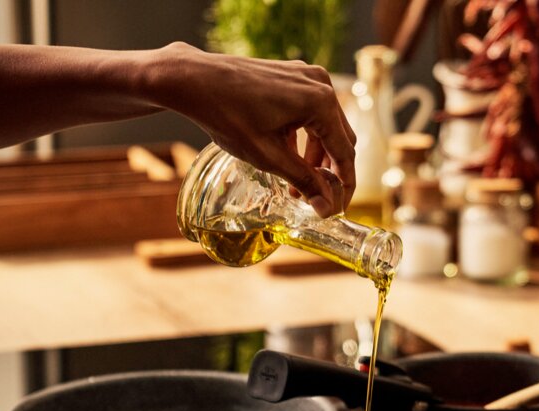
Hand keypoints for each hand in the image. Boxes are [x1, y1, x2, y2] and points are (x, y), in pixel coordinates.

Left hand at [154, 42, 355, 216]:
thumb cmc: (227, 114)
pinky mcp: (292, 75)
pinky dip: (304, 136)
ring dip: (316, 155)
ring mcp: (306, 76)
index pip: (344, 152)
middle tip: (319, 198)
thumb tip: (327, 207)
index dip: (344, 184)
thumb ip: (304, 181)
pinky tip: (286, 155)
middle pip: (340, 137)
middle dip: (330, 170)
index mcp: (319, 102)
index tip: (339, 207)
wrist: (193, 80)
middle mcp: (320, 84)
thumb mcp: (268, 156)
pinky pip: (310, 112)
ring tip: (297, 183)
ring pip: (325, 125)